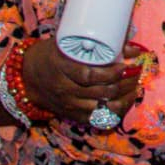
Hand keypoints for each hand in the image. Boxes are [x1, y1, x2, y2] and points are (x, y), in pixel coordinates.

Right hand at [21, 36, 146, 127]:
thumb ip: (97, 45)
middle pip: (101, 92)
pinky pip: (99, 120)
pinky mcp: (73, 116)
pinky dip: (116, 111)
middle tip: (137, 72)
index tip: (127, 64)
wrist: (28, 77)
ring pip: (103, 108)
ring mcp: (69, 105)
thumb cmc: (52, 55)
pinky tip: (126, 100)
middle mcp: (65, 90)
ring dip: (124, 98)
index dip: (112, 72)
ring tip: (135, 86)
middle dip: (125, 83)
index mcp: (61, 68)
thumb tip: (132, 48)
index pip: (90, 75)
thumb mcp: (68, 45)